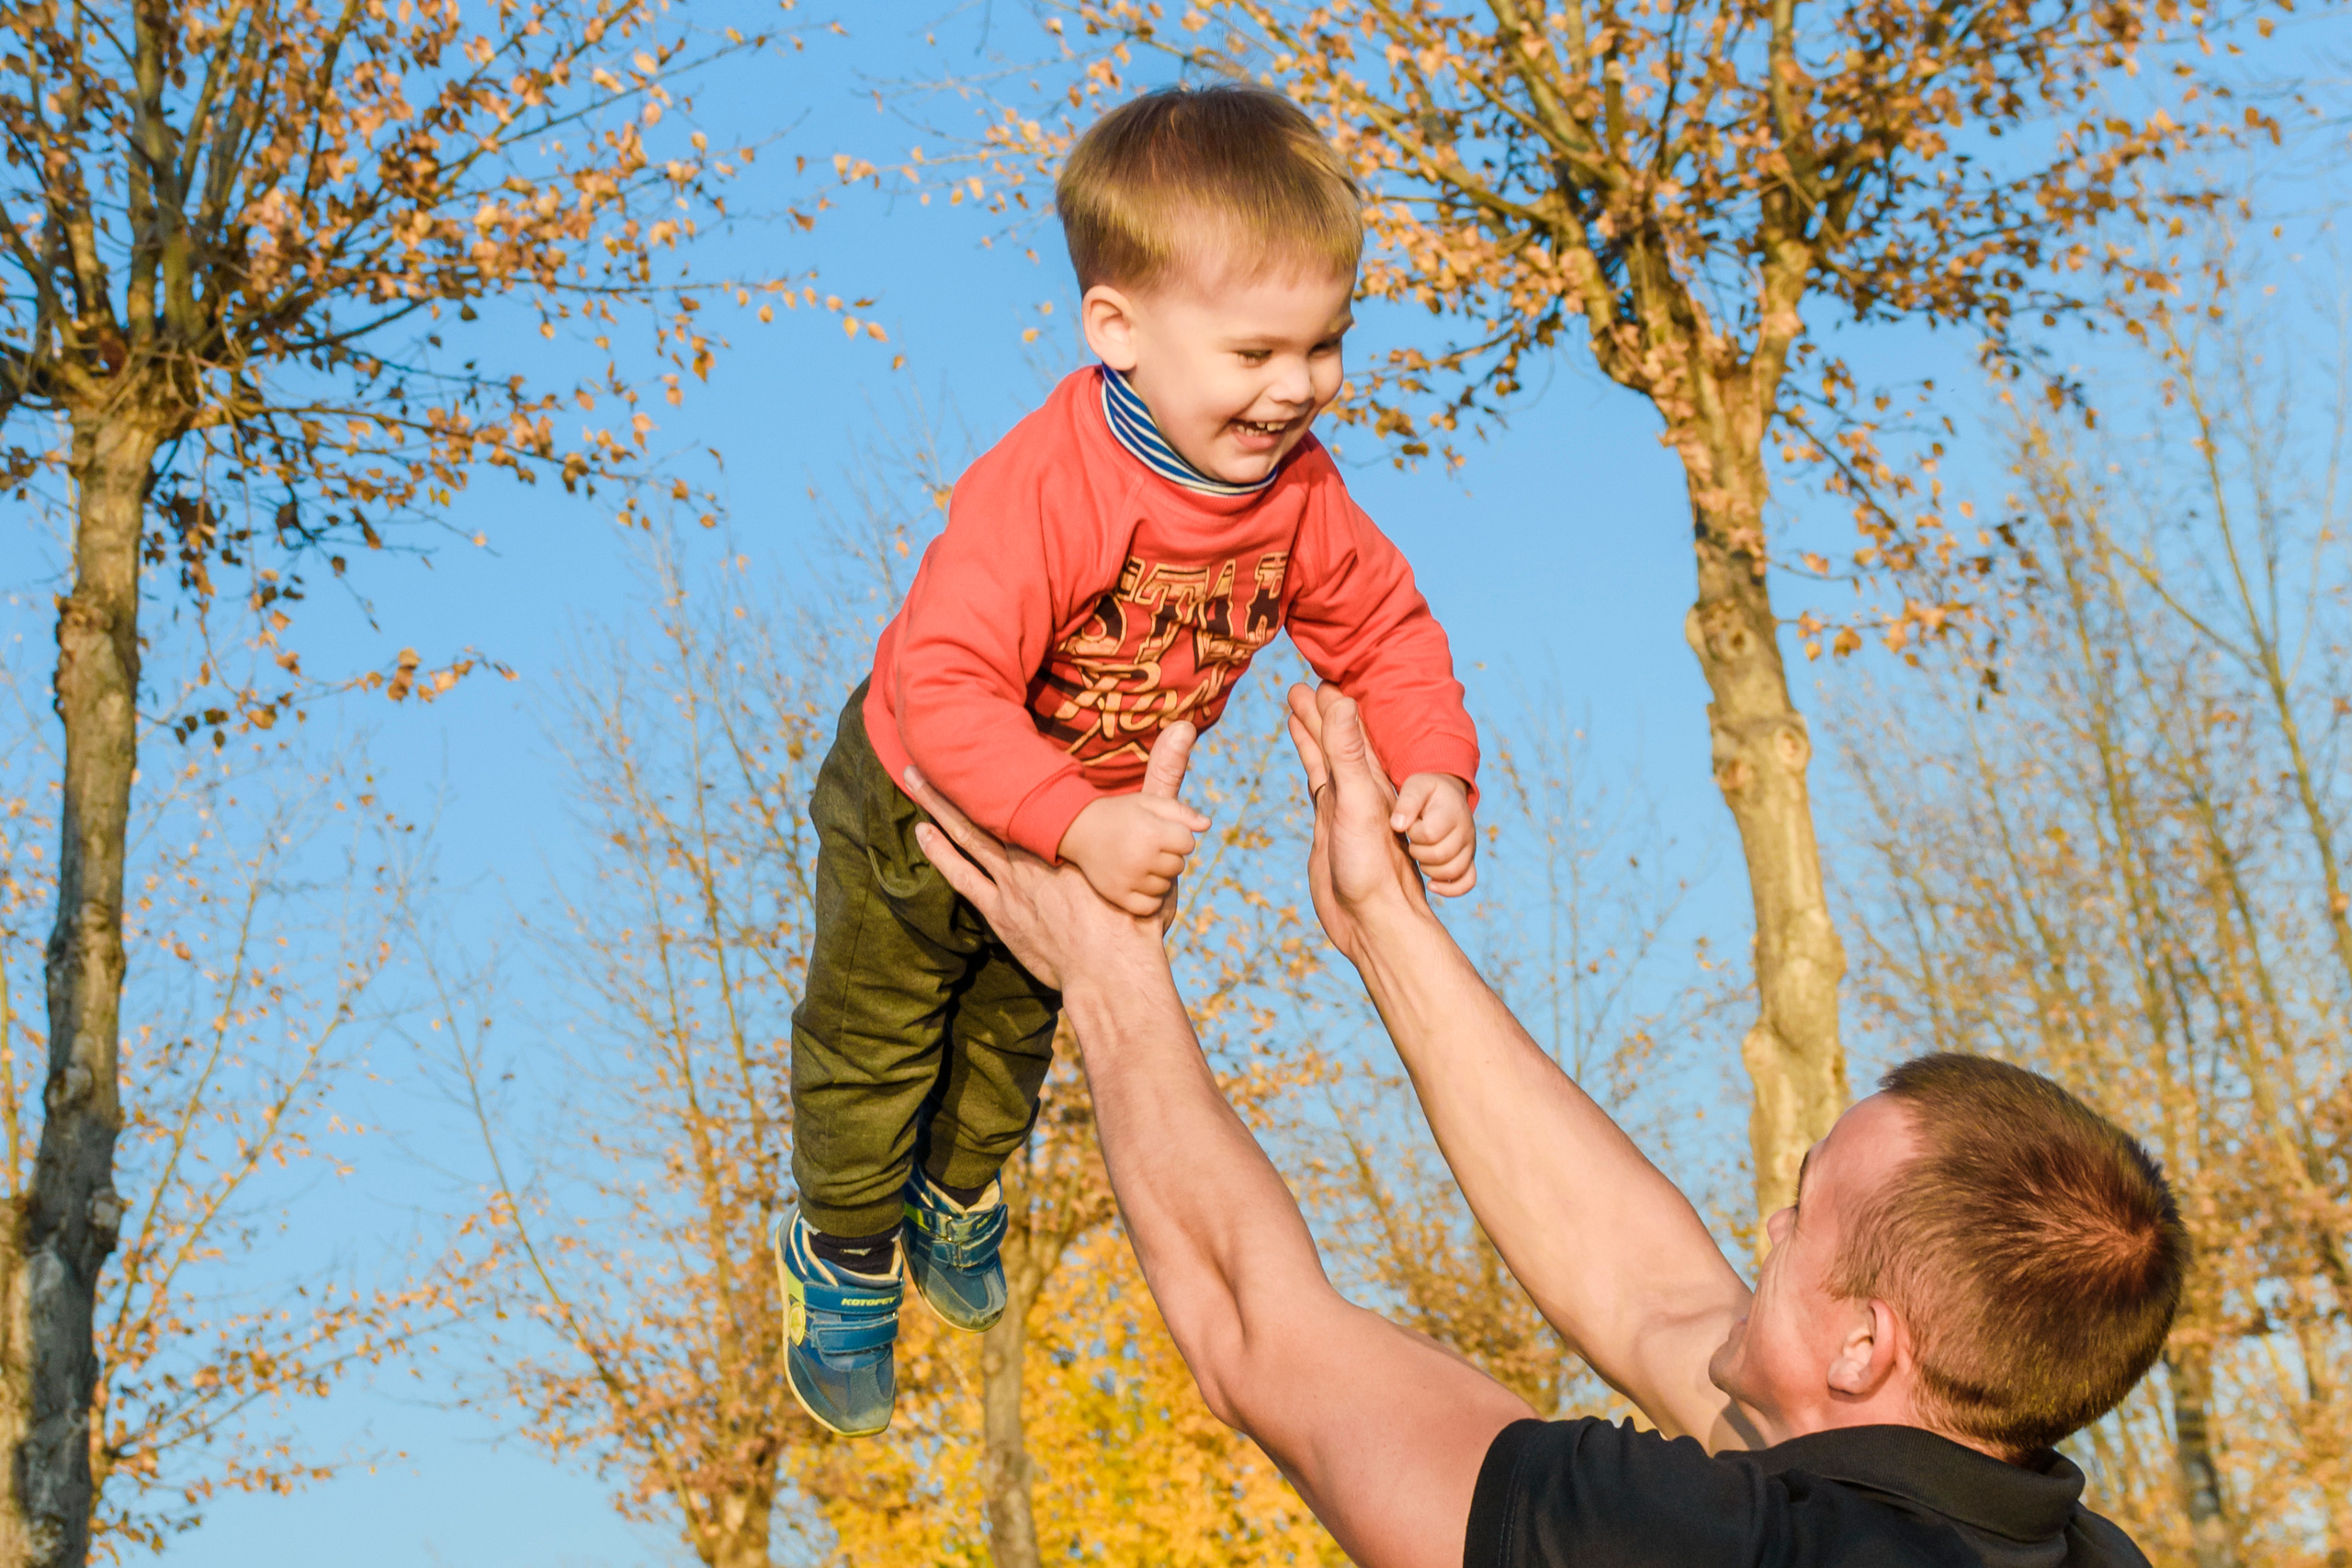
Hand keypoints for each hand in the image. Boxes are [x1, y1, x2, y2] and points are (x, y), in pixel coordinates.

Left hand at [909, 723, 1202, 985]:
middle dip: (950, 775)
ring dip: (936, 805)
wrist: (1111, 971)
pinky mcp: (1000, 913)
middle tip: (916, 748)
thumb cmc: (1137, 911)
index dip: (997, 753)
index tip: (973, 724)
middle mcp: (1027, 850)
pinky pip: (962, 876)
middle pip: (981, 803)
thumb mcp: (1158, 836)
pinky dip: (941, 853)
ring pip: (964, 833)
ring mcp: (1008, 882)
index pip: (1024, 781)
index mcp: (1061, 830)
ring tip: (911, 778)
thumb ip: (1166, 780)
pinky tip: (923, 834)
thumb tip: (1187, 728)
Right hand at [1057, 732, 1210, 915]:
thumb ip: (1180, 812)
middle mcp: (1141, 858)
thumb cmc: (1120, 814)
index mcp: (1151, 833)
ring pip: (1166, 886)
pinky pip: (1150, 906)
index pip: (1188, 843)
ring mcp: (1129, 880)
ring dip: (1158, 875)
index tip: (1160, 831)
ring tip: (1139, 861)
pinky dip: (1149, 897)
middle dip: (1169, 855)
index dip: (1178, 836)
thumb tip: (1207, 825)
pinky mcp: (1119, 897)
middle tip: (1147, 846)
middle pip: (1179, 866)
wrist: (1078, 829)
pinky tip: (1138, 881)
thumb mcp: (1149, 803)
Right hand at [1285, 683, 1432, 961]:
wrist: (1373, 922)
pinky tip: (1309, 772)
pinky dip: (1311, 773)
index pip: (1345, 729)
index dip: (1328, 704)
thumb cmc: (1373, 866)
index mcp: (1368, 779)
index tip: (1314, 678)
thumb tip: (1342, 700)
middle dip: (1316, 714)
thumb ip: (1349, 752)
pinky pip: (1318, 792)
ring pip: (1325, 764)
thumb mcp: (1358, 800)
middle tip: (1297, 687)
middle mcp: (1357, 790)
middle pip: (1334, 741)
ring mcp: (1342, 811)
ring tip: (1295, 715)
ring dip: (1312, 739)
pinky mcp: (1329, 833)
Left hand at [1391, 773, 1475, 896]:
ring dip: (1429, 869)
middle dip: (1418, 851)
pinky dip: (1450, 889)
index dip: (1414, 833)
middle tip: (1412, 841)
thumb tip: (1397, 825)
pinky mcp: (1469, 861)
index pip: (1430, 834)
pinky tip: (1431, 885)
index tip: (1410, 825)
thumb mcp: (1415, 787)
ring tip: (1420, 854)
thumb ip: (1406, 803)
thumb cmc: (1427, 792)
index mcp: (1452, 813)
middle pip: (1440, 856)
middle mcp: (1466, 832)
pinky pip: (1467, 882)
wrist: (1448, 796)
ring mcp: (1470, 848)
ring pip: (1452, 872)